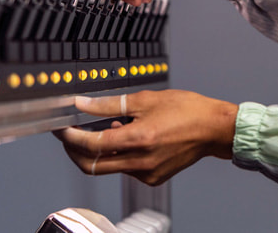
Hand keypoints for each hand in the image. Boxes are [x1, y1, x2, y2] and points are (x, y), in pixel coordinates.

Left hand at [54, 89, 238, 185]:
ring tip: (113, 127)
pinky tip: (131, 137)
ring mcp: (147, 173)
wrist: (215, 129)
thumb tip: (84, 104)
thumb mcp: (147, 99)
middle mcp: (140, 162)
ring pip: (110, 167)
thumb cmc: (188, 111)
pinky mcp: (153, 177)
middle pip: (93, 165)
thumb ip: (110, 104)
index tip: (63, 128)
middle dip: (76, 151)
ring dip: (102, 150)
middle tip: (72, 135)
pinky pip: (126, 168)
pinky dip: (121, 154)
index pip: (91, 145)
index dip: (71, 137)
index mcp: (138, 140)